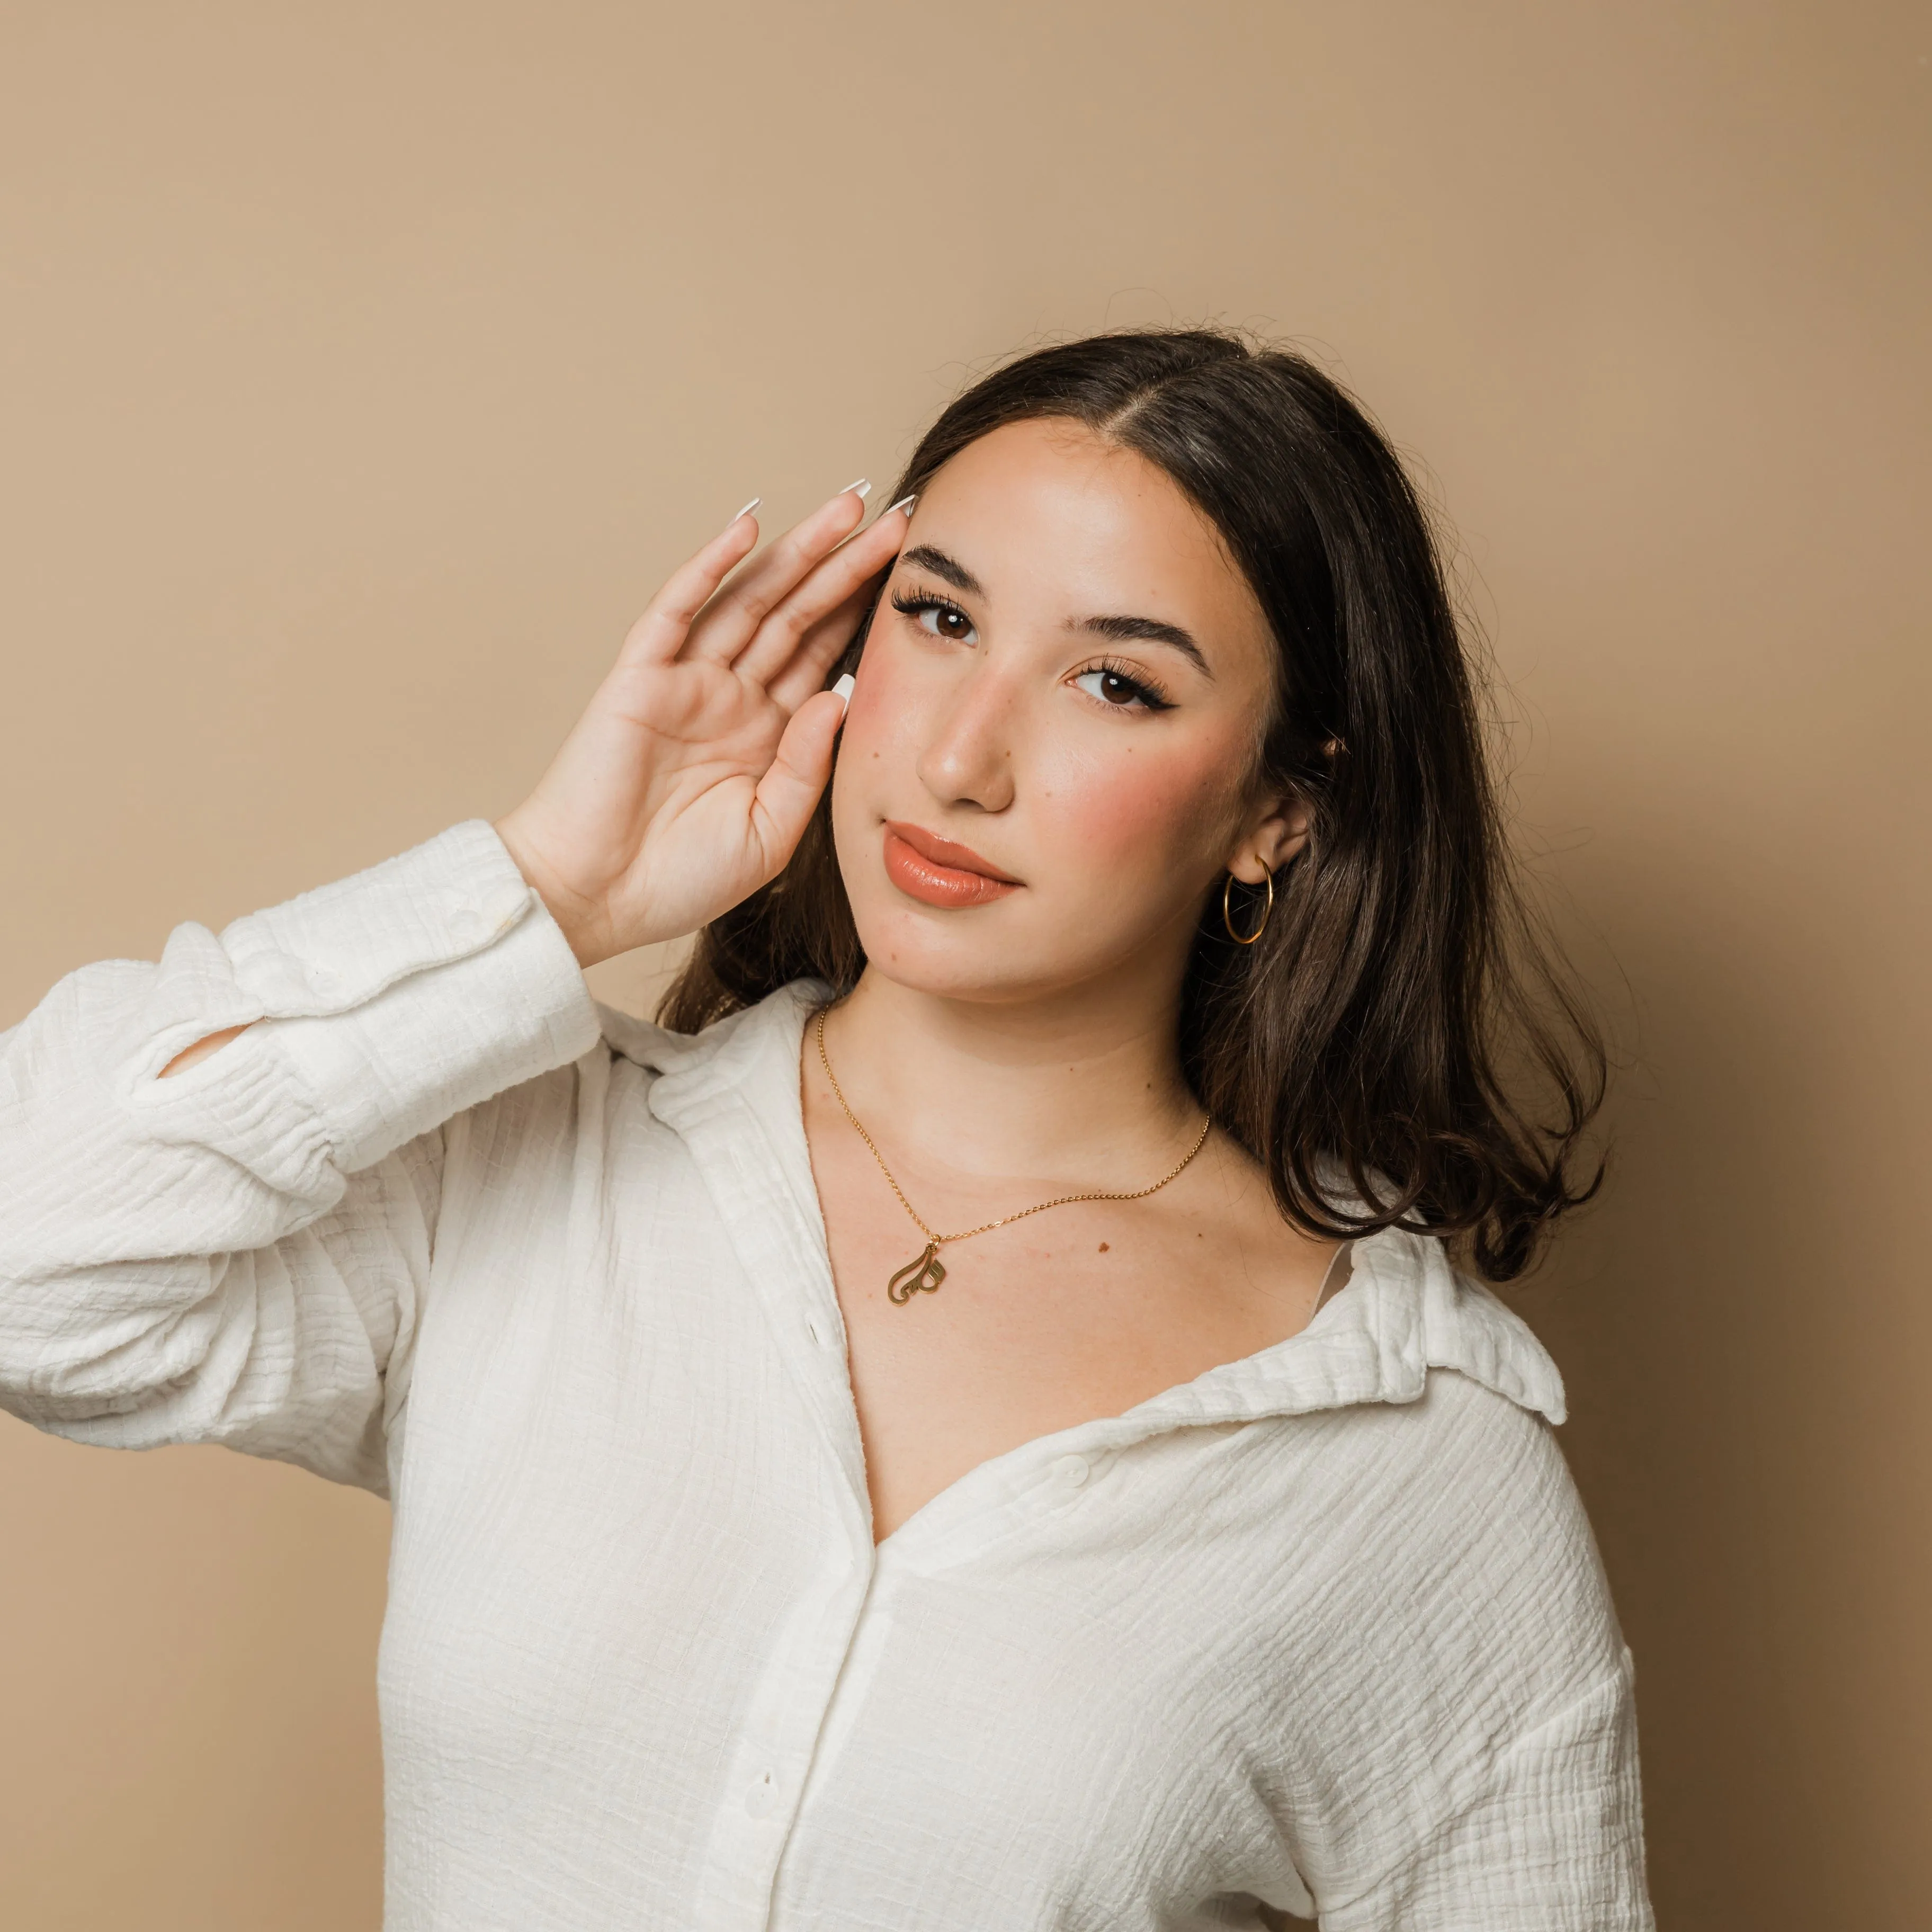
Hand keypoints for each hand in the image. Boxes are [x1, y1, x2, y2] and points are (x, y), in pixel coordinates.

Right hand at [495, 486, 907, 967]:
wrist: (596, 899)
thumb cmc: (679, 878)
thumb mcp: (771, 830)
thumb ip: (808, 764)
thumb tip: (840, 693)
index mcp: (768, 734)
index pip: (826, 655)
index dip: (867, 614)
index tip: (915, 576)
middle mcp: (732, 696)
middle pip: (799, 614)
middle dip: (847, 565)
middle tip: (897, 517)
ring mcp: (687, 681)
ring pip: (752, 599)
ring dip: (798, 552)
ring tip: (847, 507)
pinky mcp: (640, 677)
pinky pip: (678, 610)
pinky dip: (710, 565)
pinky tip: (749, 527)